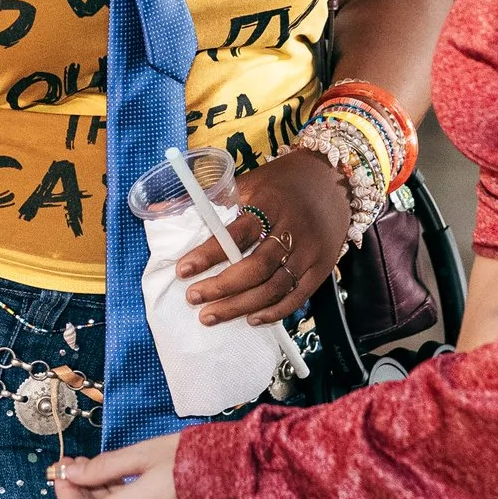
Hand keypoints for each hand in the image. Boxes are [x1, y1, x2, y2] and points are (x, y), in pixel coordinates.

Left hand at [52, 433, 190, 498]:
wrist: (239, 479)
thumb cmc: (195, 461)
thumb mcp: (142, 454)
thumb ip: (103, 467)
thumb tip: (72, 472)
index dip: (62, 492)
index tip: (62, 469)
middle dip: (80, 491)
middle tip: (79, 462)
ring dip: (100, 496)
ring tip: (101, 466)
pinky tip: (125, 481)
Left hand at [177, 148, 348, 326]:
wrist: (334, 179)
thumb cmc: (283, 182)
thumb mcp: (251, 181)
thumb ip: (216, 200)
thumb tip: (164, 208)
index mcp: (272, 203)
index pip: (238, 233)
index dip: (209, 254)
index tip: (183, 269)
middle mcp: (294, 229)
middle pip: (256, 267)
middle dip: (221, 287)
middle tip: (193, 298)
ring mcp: (311, 251)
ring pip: (275, 287)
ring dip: (241, 305)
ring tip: (211, 315)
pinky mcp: (322, 268)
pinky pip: (297, 297)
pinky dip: (273, 312)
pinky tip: (250, 319)